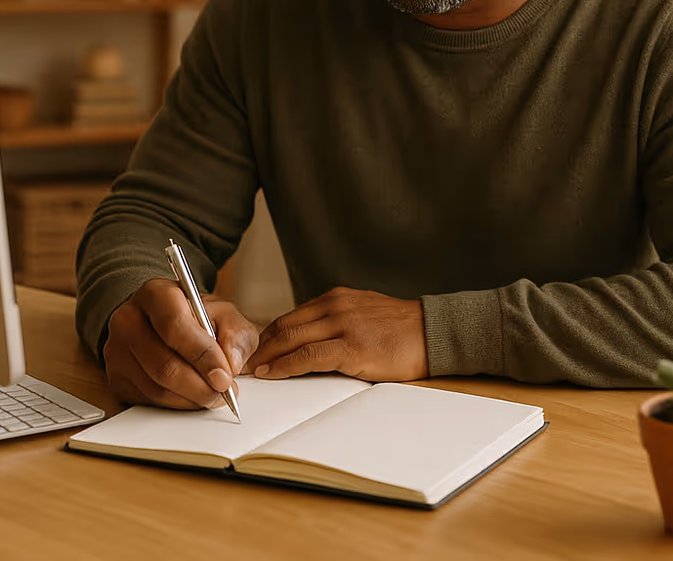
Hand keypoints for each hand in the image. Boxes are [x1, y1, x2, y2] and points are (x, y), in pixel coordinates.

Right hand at [103, 277, 258, 409]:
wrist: (166, 323)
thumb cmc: (196, 317)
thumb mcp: (224, 314)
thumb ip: (236, 332)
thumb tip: (232, 362)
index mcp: (155, 294)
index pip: (175, 326)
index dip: (202, 355)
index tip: (225, 375)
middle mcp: (128, 321)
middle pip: (163, 364)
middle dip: (200, 385)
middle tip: (223, 392)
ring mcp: (116, 352)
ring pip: (156, 388)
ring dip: (190, 399)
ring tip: (212, 394)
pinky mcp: (115, 379)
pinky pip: (147, 402)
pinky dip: (175, 406)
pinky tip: (192, 397)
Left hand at [246, 287, 428, 381]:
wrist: (431, 332)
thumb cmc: (400, 328)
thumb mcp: (363, 312)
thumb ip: (337, 320)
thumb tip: (309, 338)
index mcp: (336, 298)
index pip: (292, 315)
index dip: (268, 334)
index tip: (253, 349)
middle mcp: (335, 306)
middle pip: (285, 325)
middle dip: (260, 346)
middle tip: (241, 362)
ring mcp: (343, 325)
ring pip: (292, 338)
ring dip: (267, 356)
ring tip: (251, 371)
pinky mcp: (351, 347)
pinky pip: (309, 356)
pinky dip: (286, 366)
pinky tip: (273, 374)